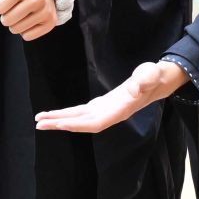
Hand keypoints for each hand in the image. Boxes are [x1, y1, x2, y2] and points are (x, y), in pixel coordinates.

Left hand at [0, 0, 58, 40]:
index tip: (6, 1)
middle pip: (6, 20)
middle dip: (6, 16)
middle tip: (14, 8)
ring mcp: (45, 12)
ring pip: (16, 30)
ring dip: (15, 24)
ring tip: (22, 14)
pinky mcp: (50, 23)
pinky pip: (27, 36)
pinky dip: (25, 31)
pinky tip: (30, 20)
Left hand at [35, 59, 184, 133]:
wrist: (160, 80)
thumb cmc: (156, 76)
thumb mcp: (152, 74)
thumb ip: (145, 79)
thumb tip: (138, 84)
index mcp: (120, 109)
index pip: (95, 122)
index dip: (77, 124)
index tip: (59, 125)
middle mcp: (111, 113)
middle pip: (82, 123)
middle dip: (61, 123)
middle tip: (38, 123)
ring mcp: (106, 110)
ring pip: (80, 118)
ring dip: (61, 119)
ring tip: (40, 120)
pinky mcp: (103, 105)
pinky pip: (83, 112)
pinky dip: (69, 114)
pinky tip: (57, 115)